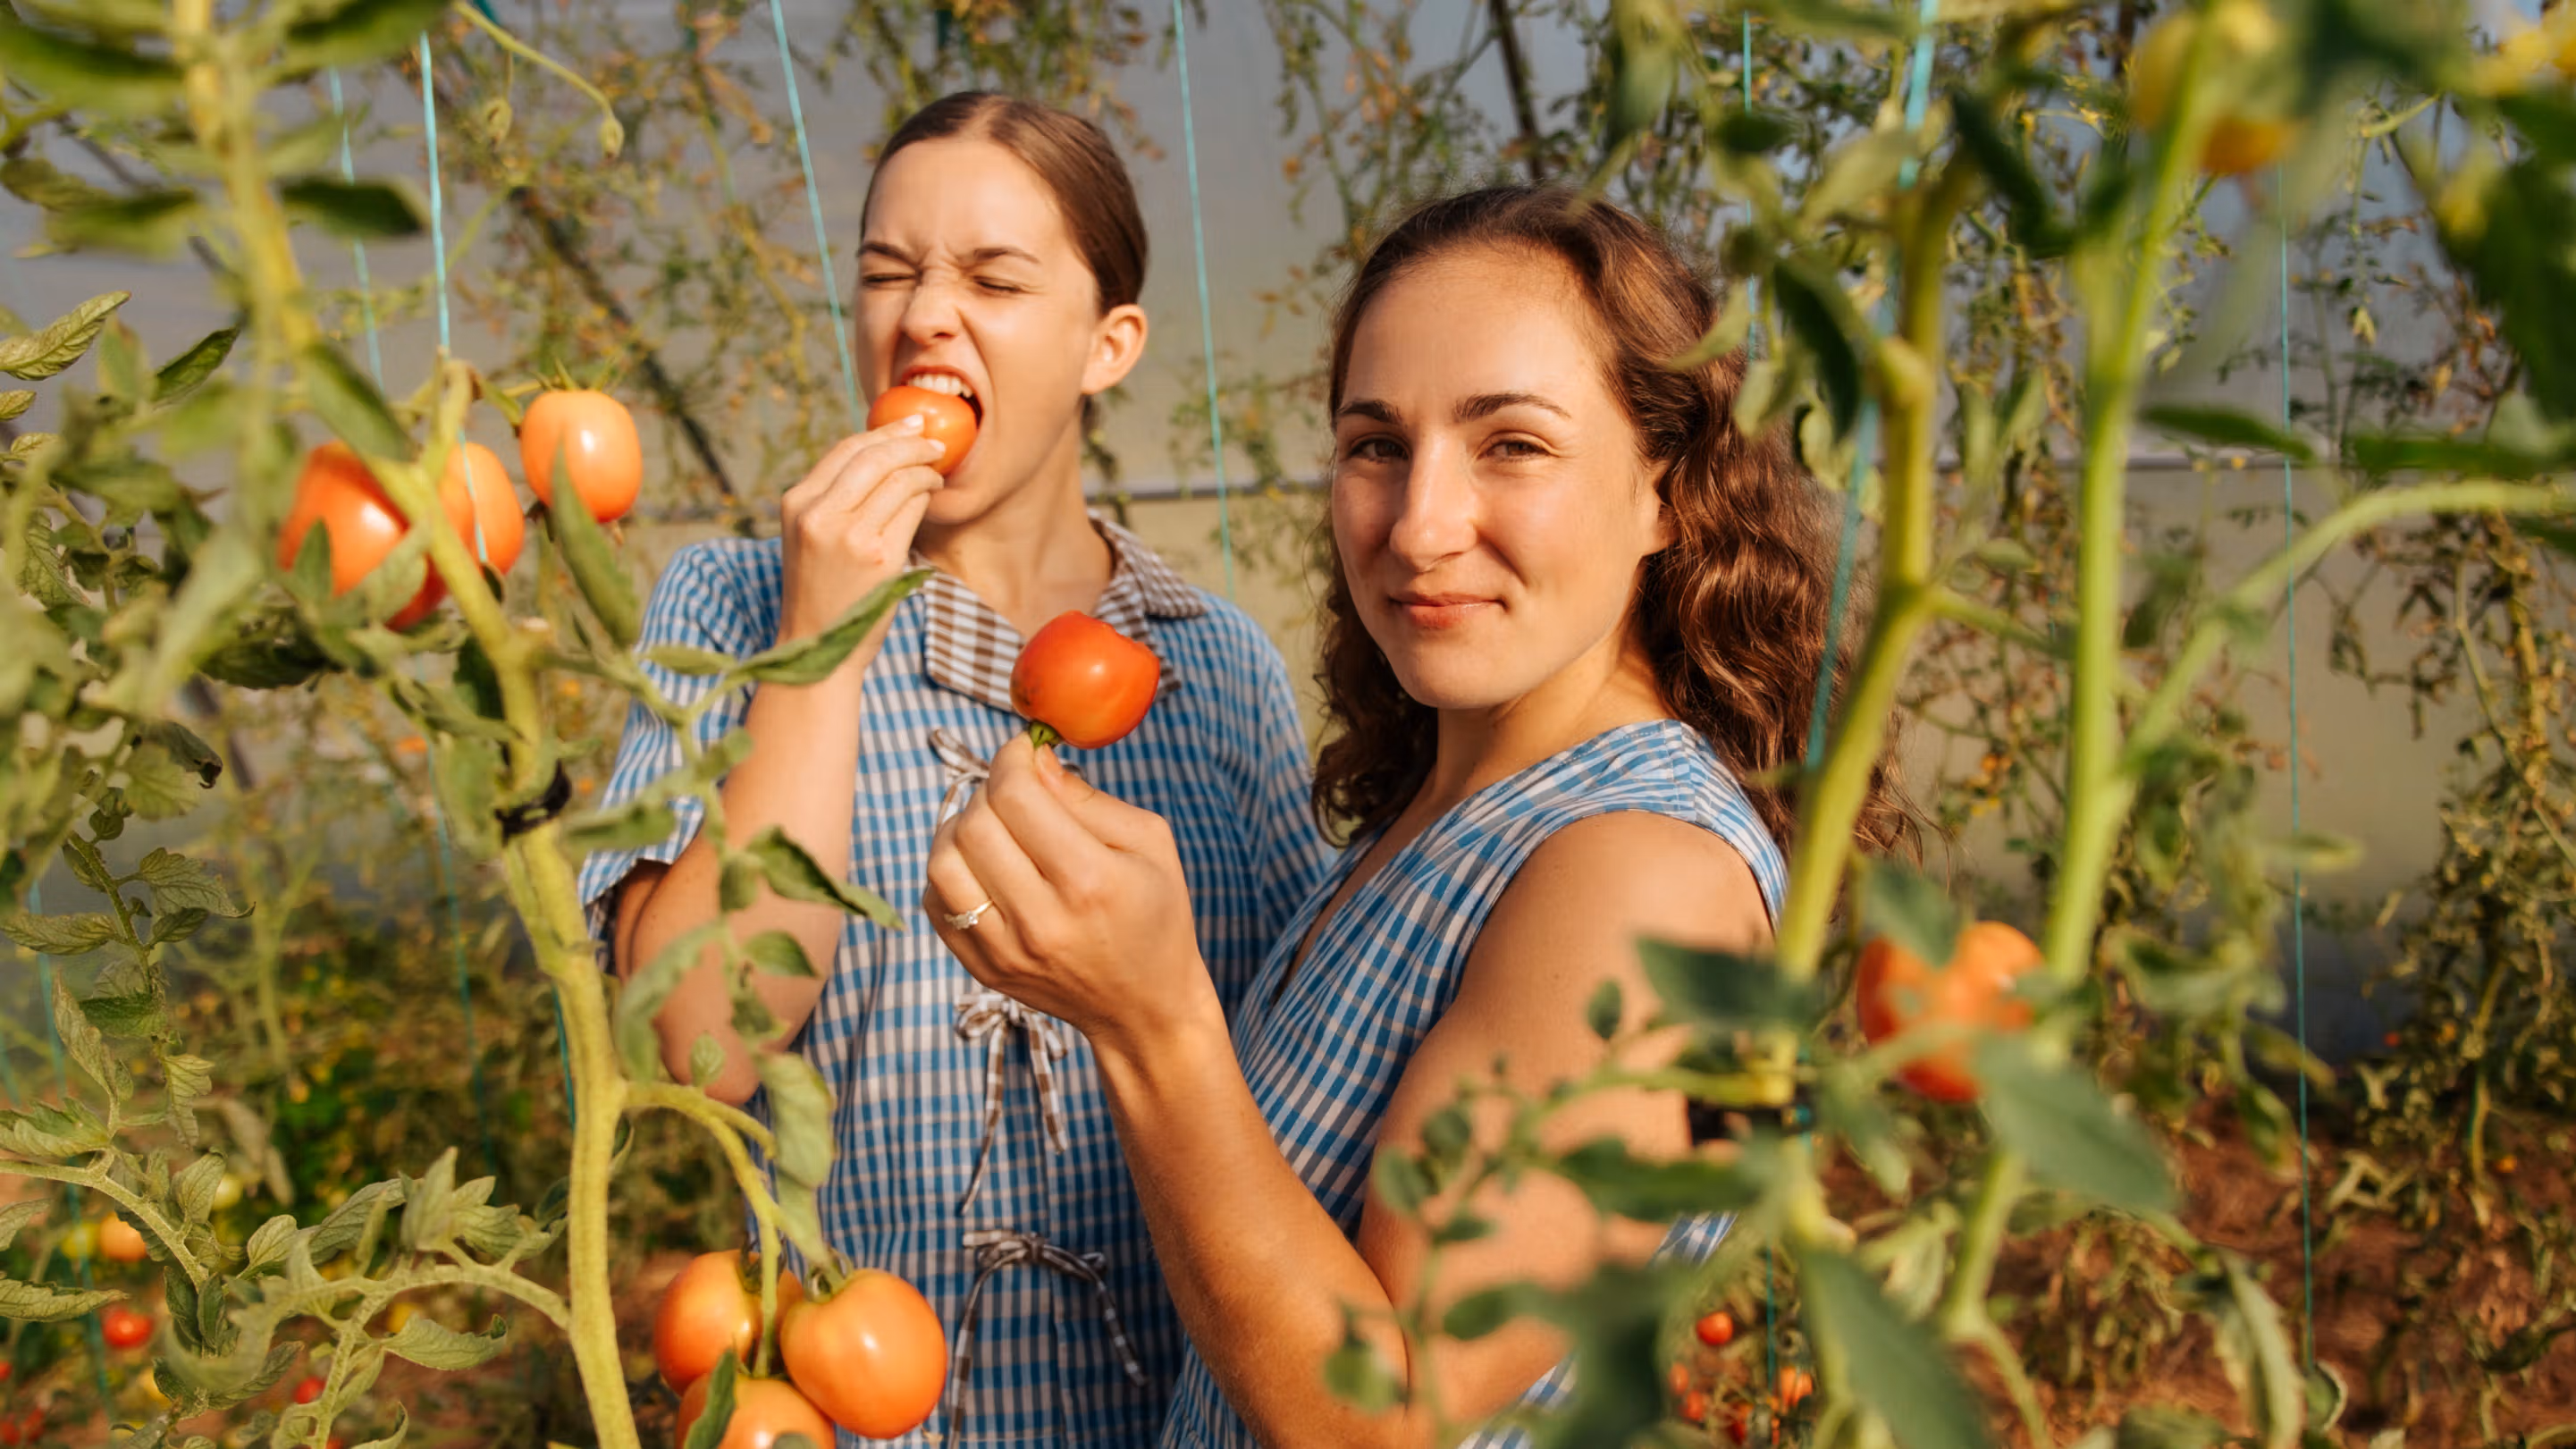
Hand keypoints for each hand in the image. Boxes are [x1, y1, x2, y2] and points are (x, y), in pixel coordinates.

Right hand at [776, 416, 948, 644]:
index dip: (883, 432)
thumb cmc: (821, 592)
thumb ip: (834, 497)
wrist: (817, 651)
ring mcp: (849, 536)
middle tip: (935, 441)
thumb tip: (883, 452)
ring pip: (898, 479)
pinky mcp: (879, 558)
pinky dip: (926, 494)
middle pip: (874, 456)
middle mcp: (818, 515)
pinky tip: (932, 494)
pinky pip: (912, 508)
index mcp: (796, 503)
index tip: (909, 424)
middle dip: (910, 441)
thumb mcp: (809, 536)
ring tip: (936, 471)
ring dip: (925, 469)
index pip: (845, 450)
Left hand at [925, 736, 1220, 1052]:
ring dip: (960, 829)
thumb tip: (1032, 760)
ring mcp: (1005, 950)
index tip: (1022, 753)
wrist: (1143, 1007)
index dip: (1011, 760)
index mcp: (1090, 881)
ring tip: (992, 828)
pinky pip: (935, 902)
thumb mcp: (1148, 843)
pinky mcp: (982, 968)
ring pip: (941, 862)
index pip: (1016, 796)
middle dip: (989, 791)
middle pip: (974, 825)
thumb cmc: (1154, 914)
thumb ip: (1086, 797)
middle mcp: (1041, 919)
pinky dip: (950, 871)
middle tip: (1014, 792)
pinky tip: (983, 867)